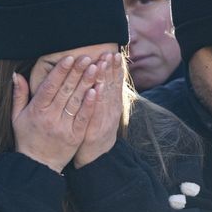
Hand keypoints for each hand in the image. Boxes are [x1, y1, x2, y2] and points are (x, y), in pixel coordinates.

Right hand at [12, 55, 97, 173]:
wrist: (37, 166)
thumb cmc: (27, 138)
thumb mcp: (17, 117)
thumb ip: (19, 95)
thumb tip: (16, 74)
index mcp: (36, 110)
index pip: (50, 86)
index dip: (60, 71)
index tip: (69, 57)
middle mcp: (50, 118)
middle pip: (66, 91)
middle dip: (77, 72)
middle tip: (87, 56)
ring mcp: (64, 127)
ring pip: (76, 101)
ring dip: (87, 83)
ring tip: (96, 68)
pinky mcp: (75, 136)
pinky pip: (84, 117)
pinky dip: (90, 104)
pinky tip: (97, 90)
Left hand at [73, 52, 122, 168]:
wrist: (96, 158)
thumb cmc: (96, 131)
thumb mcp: (102, 113)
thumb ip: (103, 95)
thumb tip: (102, 78)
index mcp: (112, 105)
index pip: (115, 83)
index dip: (115, 69)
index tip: (114, 54)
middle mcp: (111, 111)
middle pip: (112, 86)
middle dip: (111, 69)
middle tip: (110, 53)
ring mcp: (104, 120)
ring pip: (105, 97)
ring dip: (105, 79)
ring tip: (103, 63)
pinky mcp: (96, 130)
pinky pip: (96, 113)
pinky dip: (97, 101)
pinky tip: (97, 89)